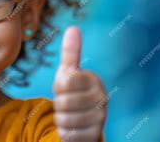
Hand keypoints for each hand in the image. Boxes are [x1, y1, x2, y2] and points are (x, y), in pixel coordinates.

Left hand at [53, 27, 106, 141]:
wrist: (84, 123)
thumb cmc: (73, 93)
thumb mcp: (69, 73)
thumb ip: (71, 53)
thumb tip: (73, 28)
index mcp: (94, 80)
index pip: (64, 82)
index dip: (58, 88)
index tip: (64, 88)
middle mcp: (102, 98)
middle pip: (63, 102)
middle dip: (58, 105)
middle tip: (66, 104)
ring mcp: (100, 118)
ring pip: (64, 119)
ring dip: (61, 119)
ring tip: (69, 115)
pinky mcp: (95, 135)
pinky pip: (68, 134)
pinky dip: (65, 132)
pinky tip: (73, 128)